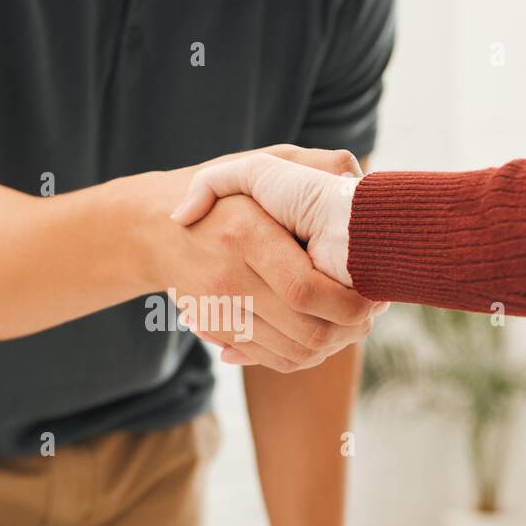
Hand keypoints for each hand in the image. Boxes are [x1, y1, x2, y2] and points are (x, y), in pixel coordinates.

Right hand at [143, 148, 378, 372]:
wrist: (153, 229)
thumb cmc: (223, 194)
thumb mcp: (261, 165)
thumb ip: (312, 165)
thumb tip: (356, 177)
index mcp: (246, 234)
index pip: (305, 288)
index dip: (348, 303)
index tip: (372, 296)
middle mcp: (229, 278)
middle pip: (305, 330)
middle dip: (349, 330)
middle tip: (371, 315)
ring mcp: (220, 310)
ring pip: (292, 352)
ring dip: (332, 347)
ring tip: (353, 326)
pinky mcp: (219, 331)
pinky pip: (271, 359)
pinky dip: (302, 357)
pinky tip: (321, 337)